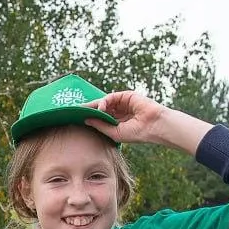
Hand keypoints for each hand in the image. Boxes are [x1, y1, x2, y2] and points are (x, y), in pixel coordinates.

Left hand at [85, 91, 211, 154]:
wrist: (154, 126)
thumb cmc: (137, 133)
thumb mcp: (114, 132)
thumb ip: (100, 125)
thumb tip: (86, 119)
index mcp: (117, 121)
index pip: (100, 117)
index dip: (89, 116)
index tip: (76, 117)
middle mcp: (119, 111)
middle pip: (100, 108)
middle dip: (88, 108)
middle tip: (74, 109)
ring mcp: (123, 103)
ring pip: (104, 102)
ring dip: (95, 106)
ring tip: (87, 110)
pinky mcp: (127, 96)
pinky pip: (111, 96)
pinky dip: (105, 101)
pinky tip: (101, 107)